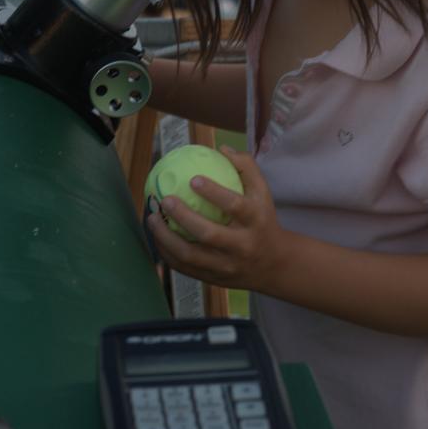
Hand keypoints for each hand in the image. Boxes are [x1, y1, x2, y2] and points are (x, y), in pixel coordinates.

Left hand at [145, 146, 286, 292]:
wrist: (275, 264)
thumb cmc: (263, 220)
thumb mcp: (263, 193)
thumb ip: (246, 167)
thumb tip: (221, 149)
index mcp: (256, 221)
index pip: (235, 205)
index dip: (214, 193)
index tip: (193, 179)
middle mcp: (242, 246)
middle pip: (209, 234)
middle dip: (183, 217)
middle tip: (165, 200)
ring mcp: (227, 266)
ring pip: (191, 255)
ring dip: (167, 238)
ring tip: (152, 218)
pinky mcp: (215, 279)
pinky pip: (185, 268)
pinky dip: (167, 253)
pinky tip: (156, 236)